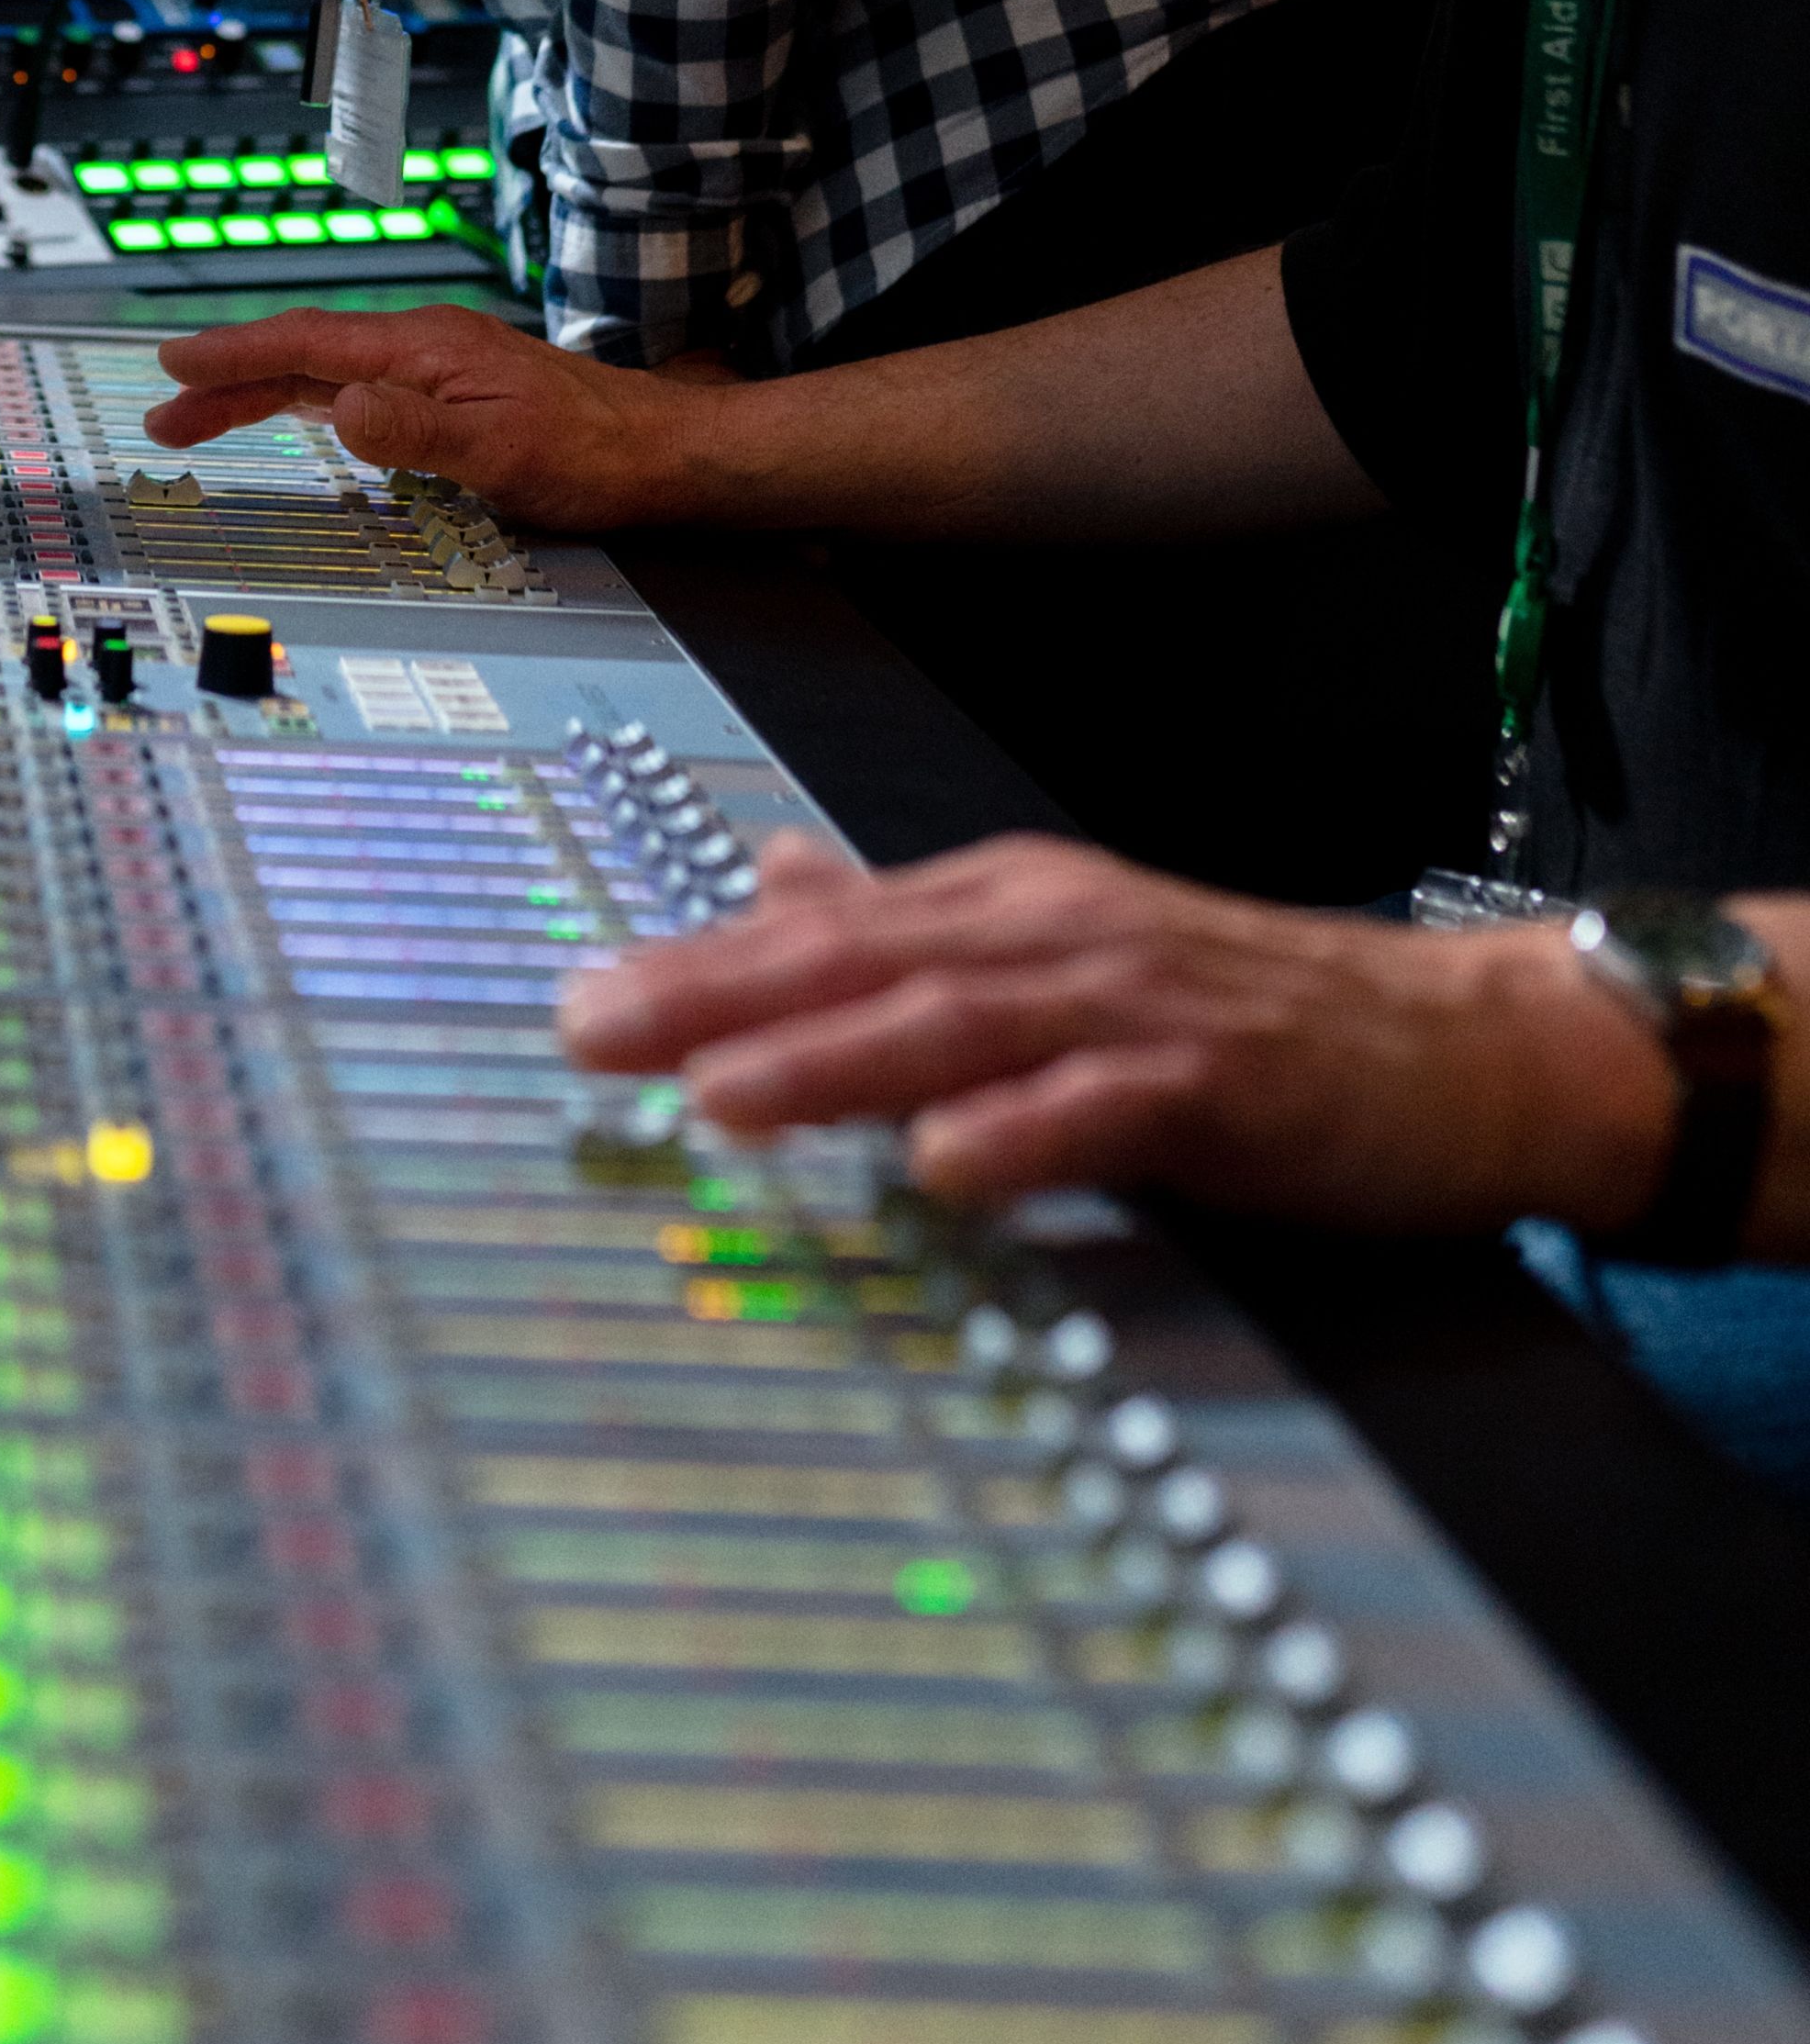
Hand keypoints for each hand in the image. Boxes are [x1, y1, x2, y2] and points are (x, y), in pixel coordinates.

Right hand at [146, 299, 733, 525]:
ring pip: (326, 369)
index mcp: (424, 347)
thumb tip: (336, 408)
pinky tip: (295, 411)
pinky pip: (357, 382)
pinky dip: (306, 396)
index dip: (235, 355)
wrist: (664, 452)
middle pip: (303, 356)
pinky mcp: (452, 388)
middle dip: (228, 380)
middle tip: (165, 413)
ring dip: (261, 390)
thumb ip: (413, 429)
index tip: (175, 365)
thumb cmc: (594, 453)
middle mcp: (424, 345)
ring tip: (202, 415)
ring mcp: (438, 364)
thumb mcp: (499, 451)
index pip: (307, 344)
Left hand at [556, 831, 1680, 1232]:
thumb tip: (773, 874)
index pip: (827, 929)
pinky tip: (947, 1169)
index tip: (580, 999)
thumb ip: (913, 922)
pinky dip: (1024, 1135)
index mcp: (1009, 907)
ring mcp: (1139, 1007)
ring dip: (837, 1060)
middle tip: (597, 1031)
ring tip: (725, 1096)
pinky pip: (1108, 1111)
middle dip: (721, 994)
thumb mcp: (1061, 947)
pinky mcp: (1224, 1087)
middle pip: (865, 961)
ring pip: (961, 1025)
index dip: (698, 960)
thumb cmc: (1250, 1011)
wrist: (1463, 1046)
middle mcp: (1057, 936)